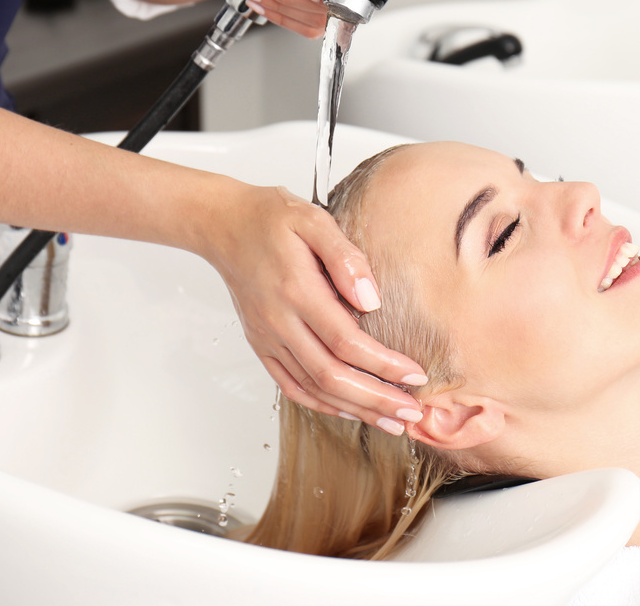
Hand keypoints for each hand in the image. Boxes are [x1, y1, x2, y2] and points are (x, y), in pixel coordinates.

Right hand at [203, 184, 425, 434]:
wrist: (224, 225)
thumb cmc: (272, 218)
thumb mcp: (314, 220)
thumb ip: (346, 258)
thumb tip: (371, 300)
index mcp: (297, 292)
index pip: (346, 342)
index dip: (383, 365)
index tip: (415, 375)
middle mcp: (279, 322)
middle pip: (331, 376)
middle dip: (376, 399)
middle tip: (412, 411)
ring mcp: (268, 338)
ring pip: (313, 388)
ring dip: (354, 409)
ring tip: (391, 420)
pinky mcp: (261, 345)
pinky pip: (291, 386)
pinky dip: (322, 403)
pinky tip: (350, 410)